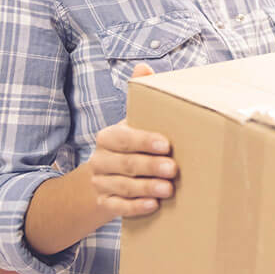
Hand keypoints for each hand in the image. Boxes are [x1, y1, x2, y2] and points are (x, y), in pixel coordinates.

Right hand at [85, 64, 176, 217]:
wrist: (104, 178)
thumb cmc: (130, 144)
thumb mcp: (134, 121)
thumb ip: (141, 95)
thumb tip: (143, 66)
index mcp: (108, 137)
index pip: (124, 138)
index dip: (144, 141)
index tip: (166, 144)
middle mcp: (100, 159)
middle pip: (126, 164)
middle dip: (150, 167)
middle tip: (173, 169)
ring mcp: (101, 183)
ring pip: (123, 186)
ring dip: (146, 188)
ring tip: (169, 189)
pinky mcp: (104, 203)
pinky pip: (118, 207)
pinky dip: (135, 207)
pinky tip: (152, 206)